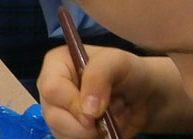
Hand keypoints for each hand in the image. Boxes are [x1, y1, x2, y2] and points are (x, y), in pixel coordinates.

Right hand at [37, 46, 152, 138]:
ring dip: (92, 133)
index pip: (51, 88)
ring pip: (63, 134)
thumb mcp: (118, 61)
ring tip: (109, 118)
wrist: (141, 96)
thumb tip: (87, 110)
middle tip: (108, 115)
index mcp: (56, 64)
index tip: (97, 111)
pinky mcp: (66, 132)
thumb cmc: (128, 71)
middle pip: (54, 116)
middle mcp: (52, 90)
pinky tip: (104, 128)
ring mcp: (57, 113)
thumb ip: (99, 75)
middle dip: (85, 123)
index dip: (73, 103)